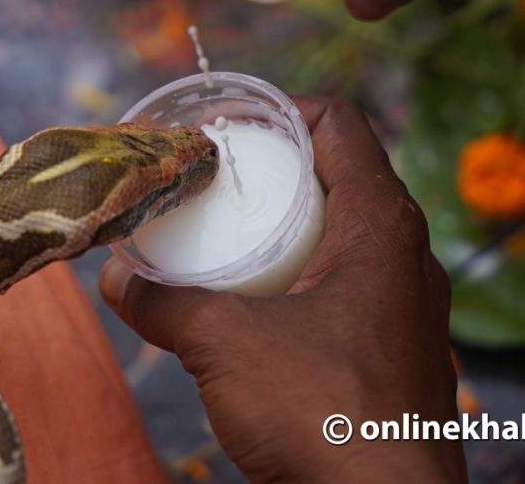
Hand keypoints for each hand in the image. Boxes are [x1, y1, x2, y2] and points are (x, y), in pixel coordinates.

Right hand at [99, 98, 464, 482]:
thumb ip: (164, 304)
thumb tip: (115, 279)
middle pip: (343, 176)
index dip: (283, 110)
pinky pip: (352, 286)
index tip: (230, 127)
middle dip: (277, 170)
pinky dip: (306, 278)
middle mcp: (407, 255)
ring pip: (349, 236)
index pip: (342, 125)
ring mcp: (409, 306)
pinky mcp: (399, 349)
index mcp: (381, 226)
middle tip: (220, 181)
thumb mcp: (224, 345)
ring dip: (292, 228)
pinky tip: (261, 307)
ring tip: (234, 240)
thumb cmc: (321, 415)